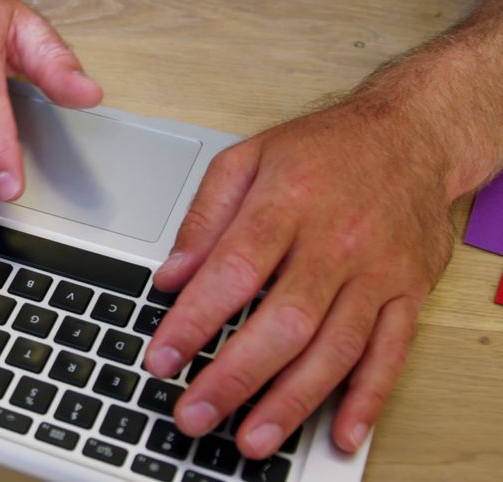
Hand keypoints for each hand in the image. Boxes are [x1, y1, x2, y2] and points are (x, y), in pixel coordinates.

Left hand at [145, 96, 455, 458]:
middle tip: (195, 414)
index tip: (162, 359)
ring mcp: (376, 272)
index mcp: (287, 203)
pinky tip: (341, 432)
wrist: (412, 134)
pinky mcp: (407, 293)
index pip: (233, 272)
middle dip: (234, 377)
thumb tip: (170, 276)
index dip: (193, 322)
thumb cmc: (325, 148)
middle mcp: (336, 242)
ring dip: (292, 401)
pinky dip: (367, 399)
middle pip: (283, 322)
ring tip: (251, 438)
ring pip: (334, 348)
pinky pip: (390, 353)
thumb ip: (204, 217)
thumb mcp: (248, 159)